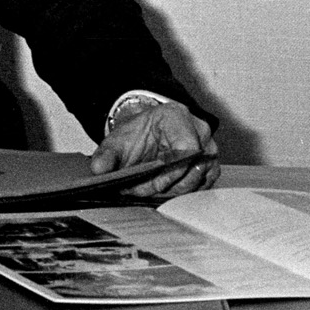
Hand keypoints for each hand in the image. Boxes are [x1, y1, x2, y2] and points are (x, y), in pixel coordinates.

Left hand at [89, 99, 217, 197]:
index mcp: (178, 117)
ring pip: (198, 181)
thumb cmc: (137, 134)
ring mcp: (209, 150)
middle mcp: (200, 131)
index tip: (150, 185)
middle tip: (141, 190)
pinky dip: (181, 192)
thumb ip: (106, 155)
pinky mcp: (210, 167)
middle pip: (193, 168)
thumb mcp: (117, 141)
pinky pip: (201, 187)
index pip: (186, 148)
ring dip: (172, 191)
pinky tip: (163, 190)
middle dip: (166, 185)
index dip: (170, 171)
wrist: (147, 134)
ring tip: (148, 189)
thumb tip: (99, 169)